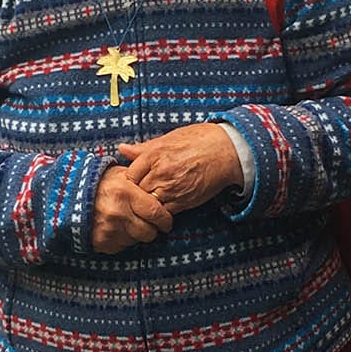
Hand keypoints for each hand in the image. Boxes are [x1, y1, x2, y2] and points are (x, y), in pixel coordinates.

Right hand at [91, 166, 174, 253]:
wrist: (68, 195)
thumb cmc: (98, 182)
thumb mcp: (120, 174)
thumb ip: (141, 182)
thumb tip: (162, 188)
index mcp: (126, 193)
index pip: (156, 213)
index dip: (165, 220)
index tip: (166, 222)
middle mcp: (118, 213)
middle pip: (149, 232)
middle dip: (151, 229)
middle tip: (146, 222)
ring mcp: (109, 229)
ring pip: (136, 241)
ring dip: (135, 234)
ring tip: (126, 221)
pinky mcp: (101, 242)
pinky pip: (121, 246)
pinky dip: (121, 239)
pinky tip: (115, 228)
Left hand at [117, 124, 242, 214]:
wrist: (227, 151)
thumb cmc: (200, 140)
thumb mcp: (169, 138)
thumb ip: (144, 148)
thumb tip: (122, 149)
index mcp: (154, 154)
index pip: (129, 175)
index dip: (129, 181)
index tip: (133, 182)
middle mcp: (161, 172)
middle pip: (137, 191)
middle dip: (137, 194)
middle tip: (139, 195)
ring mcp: (172, 188)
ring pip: (149, 204)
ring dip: (148, 205)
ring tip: (149, 202)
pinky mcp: (184, 201)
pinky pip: (164, 213)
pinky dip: (161, 212)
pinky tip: (163, 207)